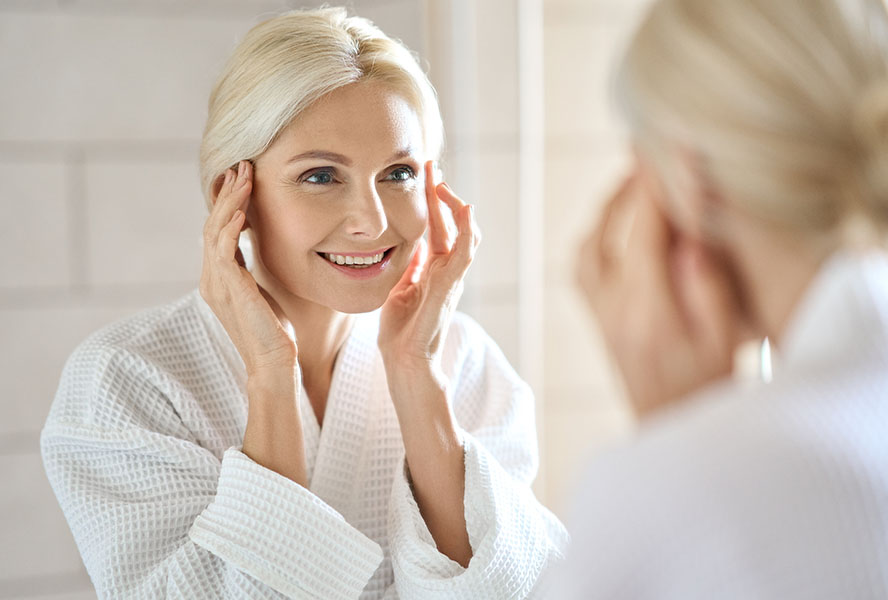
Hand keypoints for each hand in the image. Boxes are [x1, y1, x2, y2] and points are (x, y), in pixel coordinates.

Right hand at [199, 160, 297, 376]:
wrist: (272, 362)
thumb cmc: (273, 330)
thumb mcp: (260, 291)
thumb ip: (250, 271)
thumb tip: (256, 248)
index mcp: (217, 277)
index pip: (217, 230)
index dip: (227, 202)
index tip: (241, 177)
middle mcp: (211, 278)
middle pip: (212, 224)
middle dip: (227, 193)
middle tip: (241, 165)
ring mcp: (216, 284)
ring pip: (215, 232)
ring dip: (230, 202)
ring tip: (243, 176)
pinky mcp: (229, 290)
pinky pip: (224, 252)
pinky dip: (231, 229)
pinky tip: (242, 211)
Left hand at [378, 161, 480, 388]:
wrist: (404, 361)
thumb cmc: (400, 331)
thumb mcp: (399, 288)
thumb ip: (409, 266)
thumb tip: (410, 244)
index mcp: (433, 268)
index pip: (436, 226)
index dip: (431, 200)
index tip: (422, 174)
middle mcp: (446, 270)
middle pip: (451, 223)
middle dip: (441, 194)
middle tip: (430, 166)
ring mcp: (451, 278)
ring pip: (464, 233)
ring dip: (454, 206)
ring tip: (441, 183)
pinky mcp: (450, 287)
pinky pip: (464, 253)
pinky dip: (467, 230)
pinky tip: (465, 209)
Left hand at [575, 161, 748, 417]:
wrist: (674, 433)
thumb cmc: (708, 389)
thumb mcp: (724, 339)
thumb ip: (707, 284)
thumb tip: (686, 233)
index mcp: (647, 310)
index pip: (646, 232)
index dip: (657, 184)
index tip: (668, 146)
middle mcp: (613, 309)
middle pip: (607, 232)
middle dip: (628, 188)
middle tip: (650, 156)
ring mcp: (599, 316)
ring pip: (585, 248)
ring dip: (606, 211)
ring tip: (633, 185)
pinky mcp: (598, 322)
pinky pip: (581, 270)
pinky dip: (595, 238)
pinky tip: (615, 228)